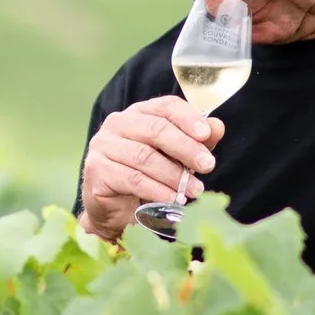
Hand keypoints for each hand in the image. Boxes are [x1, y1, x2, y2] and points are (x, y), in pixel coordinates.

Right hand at [78, 95, 223, 242]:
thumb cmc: (147, 176)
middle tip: (208, 165)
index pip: (165, 106)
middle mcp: (118, 124)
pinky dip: (156, 190)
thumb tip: (217, 127)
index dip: (188, 118)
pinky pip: (132, 179)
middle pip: (156, 129)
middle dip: (185, 148)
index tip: (207, 134)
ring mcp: (104, 146)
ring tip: (195, 190)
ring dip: (174, 175)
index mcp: (138, 113)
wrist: (115, 209)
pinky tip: (172, 199)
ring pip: (144, 156)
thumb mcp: (175, 158)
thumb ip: (195, 141)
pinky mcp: (97, 170)